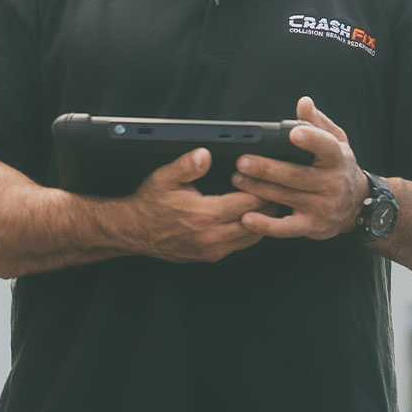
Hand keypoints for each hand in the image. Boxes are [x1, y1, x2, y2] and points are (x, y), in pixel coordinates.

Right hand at [119, 147, 269, 262]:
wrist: (134, 231)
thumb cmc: (150, 203)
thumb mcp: (164, 177)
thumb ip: (187, 165)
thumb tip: (205, 155)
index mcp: (204, 215)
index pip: (247, 203)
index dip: (262, 190)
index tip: (268, 179)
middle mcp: (211, 236)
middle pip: (255, 222)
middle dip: (269, 206)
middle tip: (278, 191)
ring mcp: (211, 249)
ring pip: (251, 238)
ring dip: (263, 221)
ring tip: (270, 204)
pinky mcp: (209, 256)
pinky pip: (239, 246)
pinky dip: (250, 233)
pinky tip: (251, 219)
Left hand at [231, 97, 368, 239]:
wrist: (357, 205)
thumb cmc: (339, 168)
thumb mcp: (336, 142)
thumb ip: (318, 122)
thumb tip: (303, 103)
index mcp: (337, 158)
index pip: (326, 146)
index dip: (310, 140)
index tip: (292, 134)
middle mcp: (332, 183)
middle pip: (296, 175)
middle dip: (266, 168)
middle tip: (241, 161)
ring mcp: (323, 207)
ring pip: (286, 197)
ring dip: (258, 189)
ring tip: (236, 179)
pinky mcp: (313, 227)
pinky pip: (286, 228)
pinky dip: (266, 224)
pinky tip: (247, 218)